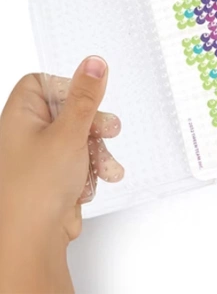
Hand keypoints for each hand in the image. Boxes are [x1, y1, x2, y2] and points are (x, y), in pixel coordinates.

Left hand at [0, 56, 123, 292]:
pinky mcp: (56, 174)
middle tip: (108, 130)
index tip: (88, 98)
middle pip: (68, 110)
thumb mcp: (70, 132)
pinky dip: (92, 168)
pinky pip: (82, 159)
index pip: (42, 83)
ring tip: (106, 166)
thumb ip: (85, 96)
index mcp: (20, 116)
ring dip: (98, 151)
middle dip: (93, 125)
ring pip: (80, 137)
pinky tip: (95, 180)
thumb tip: (94, 63)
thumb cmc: (36, 189)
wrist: (33, 241)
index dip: (67, 87)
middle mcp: (28, 133)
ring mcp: (42, 155)